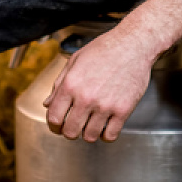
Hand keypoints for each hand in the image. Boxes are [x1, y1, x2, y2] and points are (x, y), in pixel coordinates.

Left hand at [42, 29, 157, 142]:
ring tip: (91, 124)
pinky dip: (106, 135)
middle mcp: (86, 97)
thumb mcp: (75, 60)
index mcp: (71, 84)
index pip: (54, 118)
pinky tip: (106, 125)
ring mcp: (105, 105)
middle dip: (69, 131)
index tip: (58, 125)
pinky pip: (110, 136)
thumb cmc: (104, 49)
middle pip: (70, 132)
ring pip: (90, 137)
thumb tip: (48, 104)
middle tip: (74, 126)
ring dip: (88, 133)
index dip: (53, 126)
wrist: (133, 44)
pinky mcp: (123, 110)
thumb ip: (59, 83)